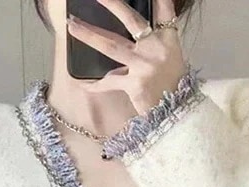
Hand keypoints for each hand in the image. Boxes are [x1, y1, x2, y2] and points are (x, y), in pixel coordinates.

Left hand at [66, 0, 188, 114]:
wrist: (177, 113)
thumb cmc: (171, 85)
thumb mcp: (170, 58)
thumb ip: (154, 42)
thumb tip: (133, 31)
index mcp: (168, 39)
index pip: (164, 11)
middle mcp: (156, 48)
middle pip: (131, 20)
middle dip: (113, 5)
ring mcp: (144, 65)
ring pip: (111, 46)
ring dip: (90, 35)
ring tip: (72, 26)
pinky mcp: (134, 84)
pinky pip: (108, 83)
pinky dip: (94, 85)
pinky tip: (81, 83)